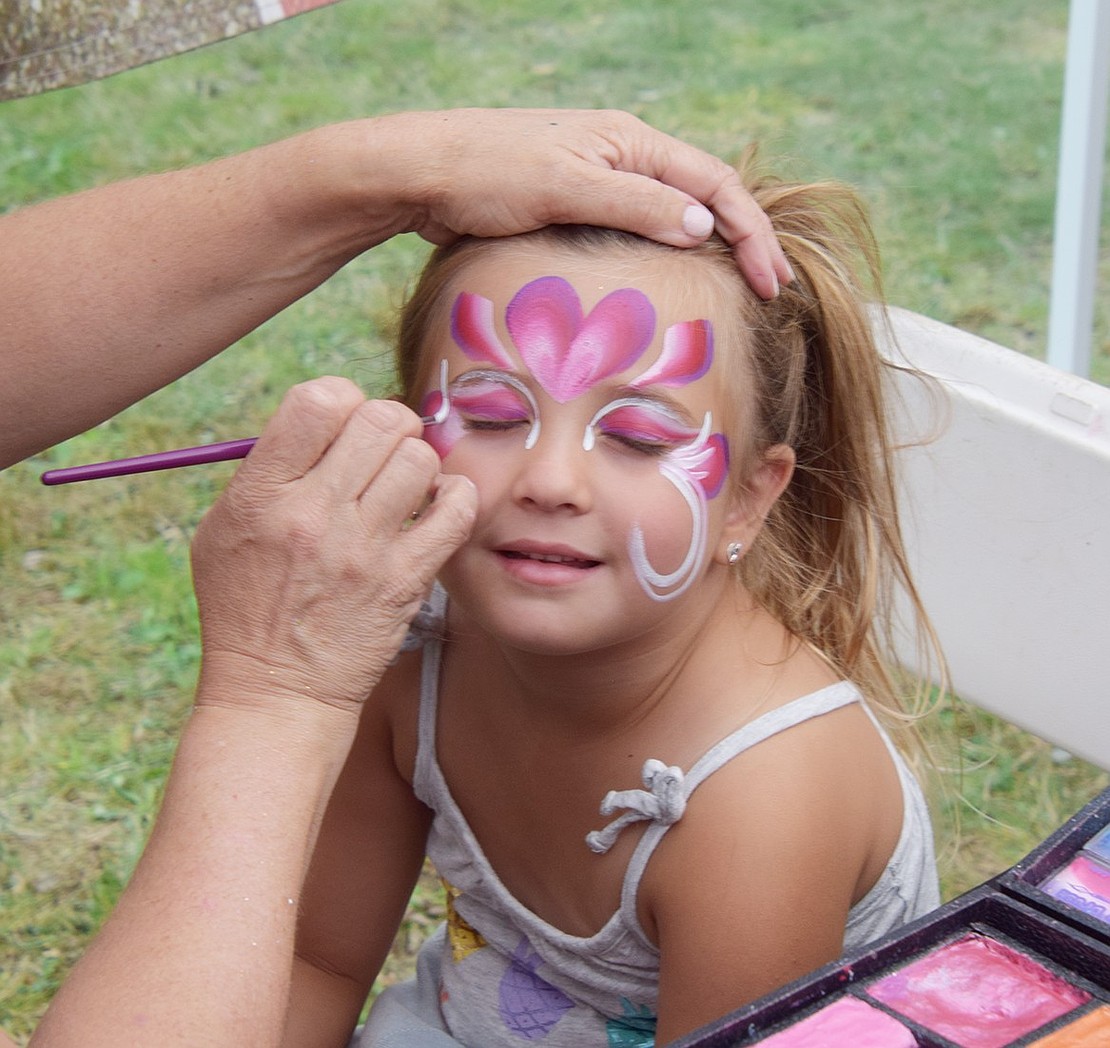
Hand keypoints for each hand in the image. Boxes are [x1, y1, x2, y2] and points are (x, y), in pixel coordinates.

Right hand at [190, 377, 476, 715]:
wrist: (276, 691)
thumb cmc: (245, 606)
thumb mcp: (223, 529)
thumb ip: (268, 469)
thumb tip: (327, 418)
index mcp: (262, 494)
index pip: (318, 400)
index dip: (341, 398)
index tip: (343, 424)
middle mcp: (313, 515)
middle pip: (380, 419)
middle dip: (388, 424)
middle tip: (383, 451)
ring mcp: (363, 549)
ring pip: (421, 458)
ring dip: (418, 464)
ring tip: (405, 487)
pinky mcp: (405, 581)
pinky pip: (457, 509)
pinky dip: (455, 497)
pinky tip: (436, 508)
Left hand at [374, 108, 792, 299]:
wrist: (424, 175)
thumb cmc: (488, 172)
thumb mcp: (566, 187)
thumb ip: (635, 205)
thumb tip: (701, 225)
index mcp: (631, 141)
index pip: (714, 184)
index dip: (749, 232)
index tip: (770, 280)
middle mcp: (623, 156)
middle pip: (702, 197)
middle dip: (743, 241)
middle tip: (774, 289)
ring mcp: (600, 180)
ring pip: (672, 214)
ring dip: (709, 249)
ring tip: (740, 289)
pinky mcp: (576, 205)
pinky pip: (637, 230)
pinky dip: (666, 255)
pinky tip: (674, 282)